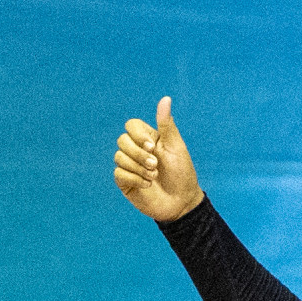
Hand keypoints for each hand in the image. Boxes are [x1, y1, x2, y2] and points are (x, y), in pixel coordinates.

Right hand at [114, 96, 203, 221]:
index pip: (131, 125)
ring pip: (119, 157)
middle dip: (139, 154)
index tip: (152, 146)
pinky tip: (148, 185)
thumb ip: (166, 124)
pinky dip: (135, 179)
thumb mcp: (176, 147)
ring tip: (154, 177)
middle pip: (122, 140)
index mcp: (148, 139)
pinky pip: (119, 173)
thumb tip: (165, 98)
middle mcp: (137, 150)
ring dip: (139, 168)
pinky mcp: (125, 182)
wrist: (182, 202)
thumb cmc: (182, 173)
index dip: (137, 134)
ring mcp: (129, 166)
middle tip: (155, 165)